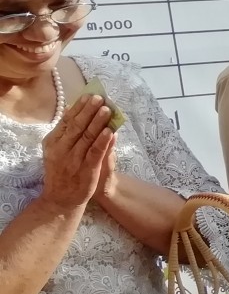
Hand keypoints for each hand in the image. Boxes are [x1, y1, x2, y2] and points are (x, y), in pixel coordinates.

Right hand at [40, 94, 114, 213]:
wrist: (61, 199)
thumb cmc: (62, 170)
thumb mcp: (57, 149)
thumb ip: (67, 131)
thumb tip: (75, 108)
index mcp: (53, 141)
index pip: (67, 120)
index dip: (79, 107)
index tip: (90, 95)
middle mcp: (61, 149)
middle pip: (77, 126)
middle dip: (89, 110)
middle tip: (100, 97)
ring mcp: (73, 160)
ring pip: (87, 137)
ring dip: (98, 122)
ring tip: (107, 109)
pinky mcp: (87, 170)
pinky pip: (95, 153)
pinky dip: (102, 141)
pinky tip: (109, 132)